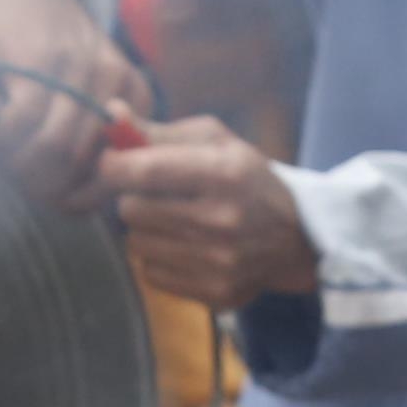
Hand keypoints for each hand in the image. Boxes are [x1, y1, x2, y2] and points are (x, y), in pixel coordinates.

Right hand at [0, 0, 152, 212]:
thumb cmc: (54, 51)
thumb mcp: (87, 93)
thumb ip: (91, 141)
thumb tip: (74, 204)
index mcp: (138, 100)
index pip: (119, 174)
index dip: (81, 199)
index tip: (50, 199)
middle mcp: (119, 86)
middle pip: (84, 167)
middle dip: (45, 188)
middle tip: (18, 184)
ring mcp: (83, 72)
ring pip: (56, 150)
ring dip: (22, 167)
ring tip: (4, 162)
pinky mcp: (45, 60)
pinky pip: (24, 121)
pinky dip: (4, 139)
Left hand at [100, 118, 320, 310]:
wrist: (296, 237)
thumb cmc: (246, 178)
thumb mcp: (215, 142)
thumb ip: (159, 131)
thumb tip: (110, 114)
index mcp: (224, 173)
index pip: (144, 171)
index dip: (114, 165)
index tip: (112, 162)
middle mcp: (222, 220)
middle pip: (131, 210)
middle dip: (133, 198)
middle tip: (155, 194)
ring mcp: (219, 262)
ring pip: (136, 244)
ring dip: (146, 230)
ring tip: (174, 221)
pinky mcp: (215, 293)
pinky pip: (151, 274)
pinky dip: (159, 259)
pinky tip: (185, 248)